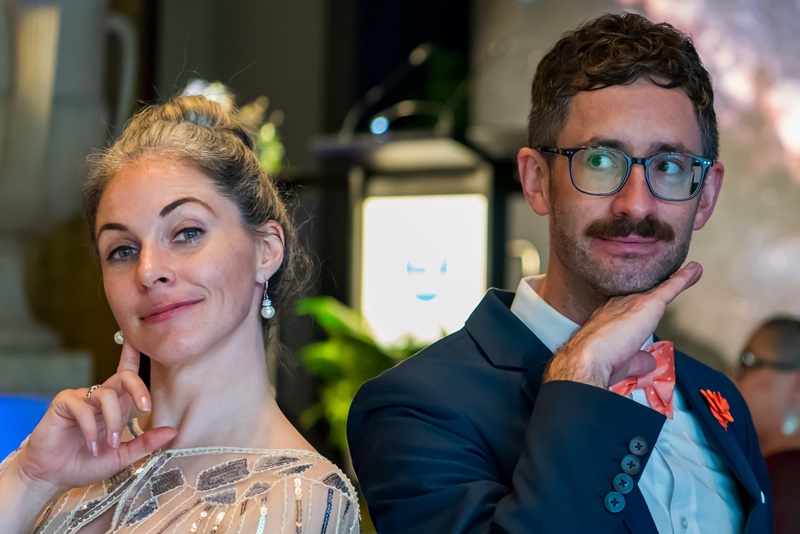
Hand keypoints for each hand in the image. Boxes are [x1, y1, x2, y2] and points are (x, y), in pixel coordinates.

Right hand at [8, 340, 175, 509]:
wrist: (53, 477)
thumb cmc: (86, 464)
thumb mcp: (122, 455)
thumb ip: (146, 443)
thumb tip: (172, 431)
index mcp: (117, 405)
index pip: (129, 375)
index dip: (136, 355)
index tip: (149, 344)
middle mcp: (100, 397)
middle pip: (124, 376)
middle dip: (138, 387)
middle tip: (146, 407)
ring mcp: (81, 398)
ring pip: (106, 395)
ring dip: (113, 421)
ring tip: (109, 445)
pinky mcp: (63, 403)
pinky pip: (82, 407)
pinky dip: (91, 428)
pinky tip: (91, 446)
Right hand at [544, 261, 702, 388]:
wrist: (591, 355)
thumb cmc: (600, 360)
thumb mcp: (624, 361)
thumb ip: (638, 359)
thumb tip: (650, 362)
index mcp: (611, 316)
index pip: (630, 306)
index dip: (640, 303)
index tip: (649, 299)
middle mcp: (621, 303)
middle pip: (645, 292)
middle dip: (658, 285)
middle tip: (673, 276)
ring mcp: (635, 301)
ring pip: (660, 287)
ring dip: (677, 279)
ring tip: (693, 270)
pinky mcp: (649, 303)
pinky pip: (671, 288)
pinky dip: (684, 279)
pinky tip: (695, 270)